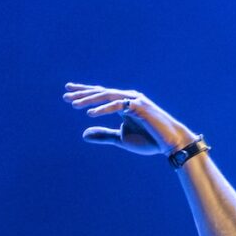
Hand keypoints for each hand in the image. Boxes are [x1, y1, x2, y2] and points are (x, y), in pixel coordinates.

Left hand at [63, 83, 190, 155]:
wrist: (170, 143)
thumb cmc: (148, 140)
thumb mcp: (121, 139)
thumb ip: (103, 135)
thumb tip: (83, 134)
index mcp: (123, 103)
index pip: (101, 95)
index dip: (84, 93)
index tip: (68, 93)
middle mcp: (128, 97)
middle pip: (101, 92)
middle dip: (83, 93)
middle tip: (65, 95)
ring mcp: (135, 100)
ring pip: (107, 96)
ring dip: (90, 100)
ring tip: (73, 104)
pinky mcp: (140, 106)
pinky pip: (118, 106)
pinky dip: (103, 109)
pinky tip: (90, 113)